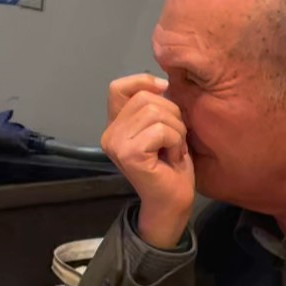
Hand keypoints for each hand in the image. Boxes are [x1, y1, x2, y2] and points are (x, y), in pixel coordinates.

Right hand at [101, 74, 193, 247]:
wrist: (172, 203)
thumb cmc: (171, 167)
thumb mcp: (162, 126)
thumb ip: (154, 105)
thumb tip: (162, 82)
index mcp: (114, 125)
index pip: (119, 86)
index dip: (145, 83)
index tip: (166, 99)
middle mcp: (109, 133)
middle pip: (145, 97)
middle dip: (172, 113)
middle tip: (175, 138)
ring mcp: (116, 144)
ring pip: (155, 111)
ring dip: (176, 129)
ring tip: (174, 149)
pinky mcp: (129, 154)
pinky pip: (162, 129)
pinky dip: (177, 142)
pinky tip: (173, 158)